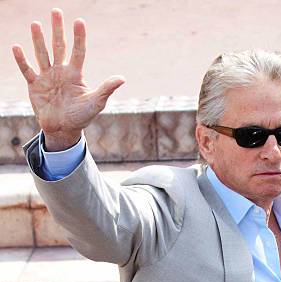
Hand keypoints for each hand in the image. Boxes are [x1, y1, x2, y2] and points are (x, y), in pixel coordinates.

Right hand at [12, 8, 124, 149]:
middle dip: (57, 30)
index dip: (79, 37)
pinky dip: (22, 60)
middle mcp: (60, 71)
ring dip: (39, 40)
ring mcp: (47, 77)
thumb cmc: (81, 117)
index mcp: (75, 74)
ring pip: (42, 54)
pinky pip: (27, 70)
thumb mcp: (95, 103)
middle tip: (56, 11)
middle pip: (59, 46)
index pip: (78, 51)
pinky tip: (17, 47)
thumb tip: (122, 78)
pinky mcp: (35, 86)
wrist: (63, 130)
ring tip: (35, 24)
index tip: (79, 21)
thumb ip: (106, 89)